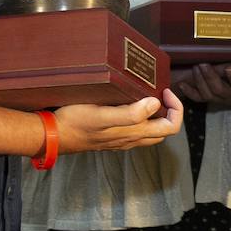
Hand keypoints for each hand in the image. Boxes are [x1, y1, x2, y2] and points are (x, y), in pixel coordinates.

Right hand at [54, 89, 183, 152]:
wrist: (55, 136)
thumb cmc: (76, 123)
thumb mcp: (102, 115)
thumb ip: (129, 114)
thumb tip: (154, 104)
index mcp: (134, 134)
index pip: (171, 127)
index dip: (175, 108)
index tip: (164, 91)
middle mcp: (131, 139)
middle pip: (164, 130)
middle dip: (169, 111)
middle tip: (160, 91)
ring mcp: (122, 139)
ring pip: (150, 131)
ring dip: (157, 115)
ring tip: (148, 95)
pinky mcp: (112, 136)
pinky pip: (136, 130)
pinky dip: (142, 117)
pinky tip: (130, 103)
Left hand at [174, 62, 230, 110]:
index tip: (229, 68)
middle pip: (218, 89)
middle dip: (209, 78)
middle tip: (202, 64)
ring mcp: (221, 97)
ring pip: (208, 93)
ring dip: (199, 82)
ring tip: (195, 67)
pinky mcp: (214, 98)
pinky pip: (200, 98)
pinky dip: (190, 93)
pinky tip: (182, 84)